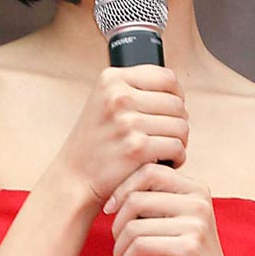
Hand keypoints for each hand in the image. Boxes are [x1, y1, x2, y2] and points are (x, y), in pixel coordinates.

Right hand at [55, 66, 187, 207]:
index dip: (177, 94)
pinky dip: (177, 158)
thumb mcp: (105, 101)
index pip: (167, 77)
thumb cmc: (94, 142)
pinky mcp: (137, 148)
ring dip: (179, 141)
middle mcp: (118, 96)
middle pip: (177, 103)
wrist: (73, 178)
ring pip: (181, 126)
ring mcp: (127, 121)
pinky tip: (163, 162)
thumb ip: (135, 89)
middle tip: (165, 135)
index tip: (172, 108)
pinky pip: (177, 148)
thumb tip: (175, 90)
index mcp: (112, 79)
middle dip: (178, 121)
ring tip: (164, 148)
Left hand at [106, 163, 233, 255]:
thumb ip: (160, 197)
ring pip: (133, 226)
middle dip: (117, 224)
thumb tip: (118, 191)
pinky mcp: (189, 248)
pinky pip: (140, 246)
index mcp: (195, 188)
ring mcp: (195, 224)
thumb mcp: (179, 216)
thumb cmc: (187, 252)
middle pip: (136, 199)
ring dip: (120, 249)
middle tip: (118, 241)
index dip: (123, 187)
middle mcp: (198, 202)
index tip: (111, 208)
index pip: (149, 171)